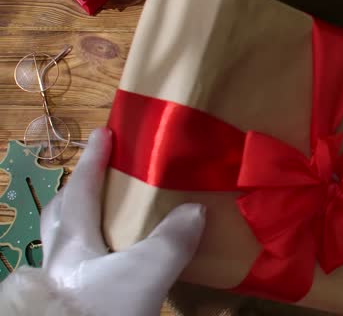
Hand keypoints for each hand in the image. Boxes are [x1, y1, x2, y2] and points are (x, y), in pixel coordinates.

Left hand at [40, 127, 205, 315]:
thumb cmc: (101, 311)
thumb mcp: (144, 273)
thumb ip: (171, 240)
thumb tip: (196, 209)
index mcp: (72, 242)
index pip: (81, 191)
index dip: (94, 161)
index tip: (105, 131)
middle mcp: (60, 262)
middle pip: (62, 218)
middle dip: (80, 194)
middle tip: (103, 178)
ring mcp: (62, 289)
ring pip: (69, 249)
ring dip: (87, 230)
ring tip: (115, 224)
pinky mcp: (72, 310)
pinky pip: (82, 276)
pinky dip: (98, 264)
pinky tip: (118, 271)